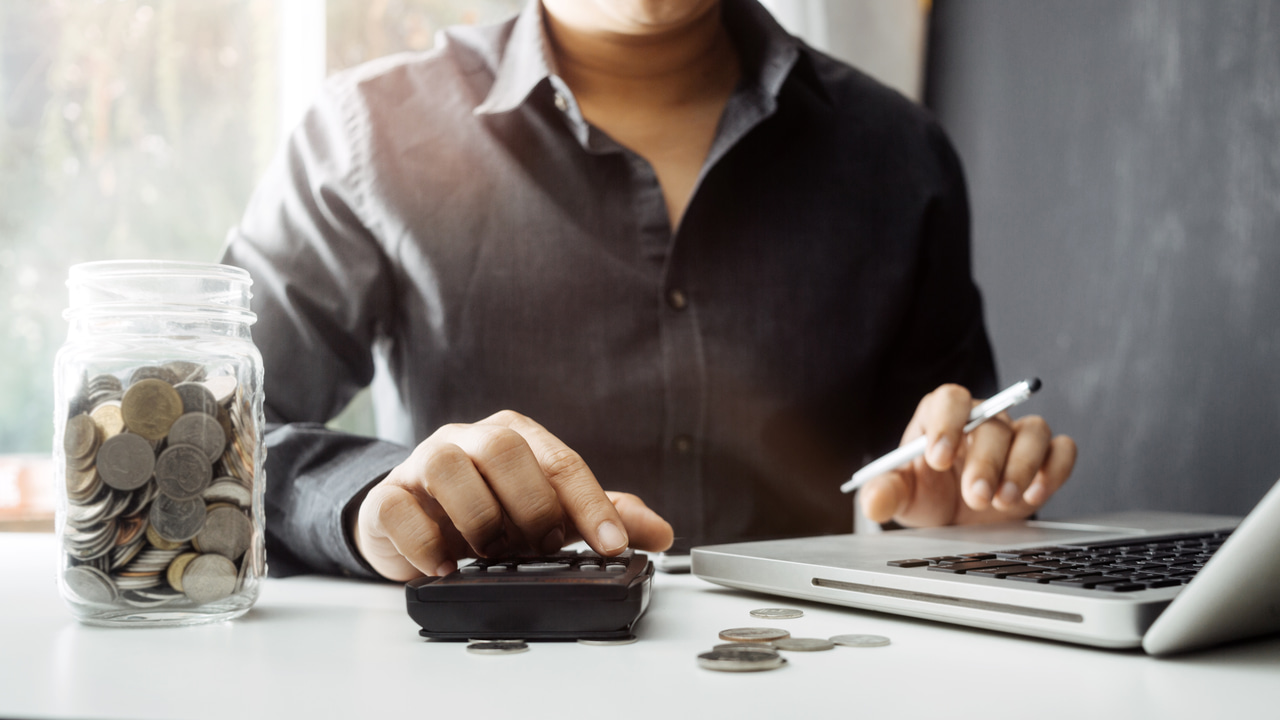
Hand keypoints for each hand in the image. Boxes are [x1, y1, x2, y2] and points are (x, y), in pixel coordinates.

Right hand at [352, 410, 673, 580]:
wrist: (413, 522)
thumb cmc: (488, 511)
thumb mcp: (549, 515)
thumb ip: (603, 517)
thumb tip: (660, 533)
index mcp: (515, 437)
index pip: (561, 462)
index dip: (591, 505)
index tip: (613, 545)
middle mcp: (469, 441)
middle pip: (504, 447)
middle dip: (531, 503)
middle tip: (542, 546)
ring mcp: (423, 465)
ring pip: (448, 466)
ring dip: (478, 518)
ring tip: (492, 557)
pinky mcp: (385, 498)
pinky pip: (397, 508)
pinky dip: (424, 542)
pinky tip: (445, 568)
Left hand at [859, 384, 1076, 526]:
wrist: (958, 521)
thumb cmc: (928, 496)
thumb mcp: (902, 496)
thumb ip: (885, 494)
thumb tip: (873, 501)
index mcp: (943, 417)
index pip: (950, 399)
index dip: (948, 423)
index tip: (939, 457)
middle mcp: (983, 420)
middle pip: (994, 421)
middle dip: (985, 461)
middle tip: (975, 494)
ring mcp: (1016, 438)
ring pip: (1034, 431)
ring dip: (1022, 467)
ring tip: (1002, 501)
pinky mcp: (1044, 460)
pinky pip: (1062, 450)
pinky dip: (1055, 470)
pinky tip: (1034, 495)